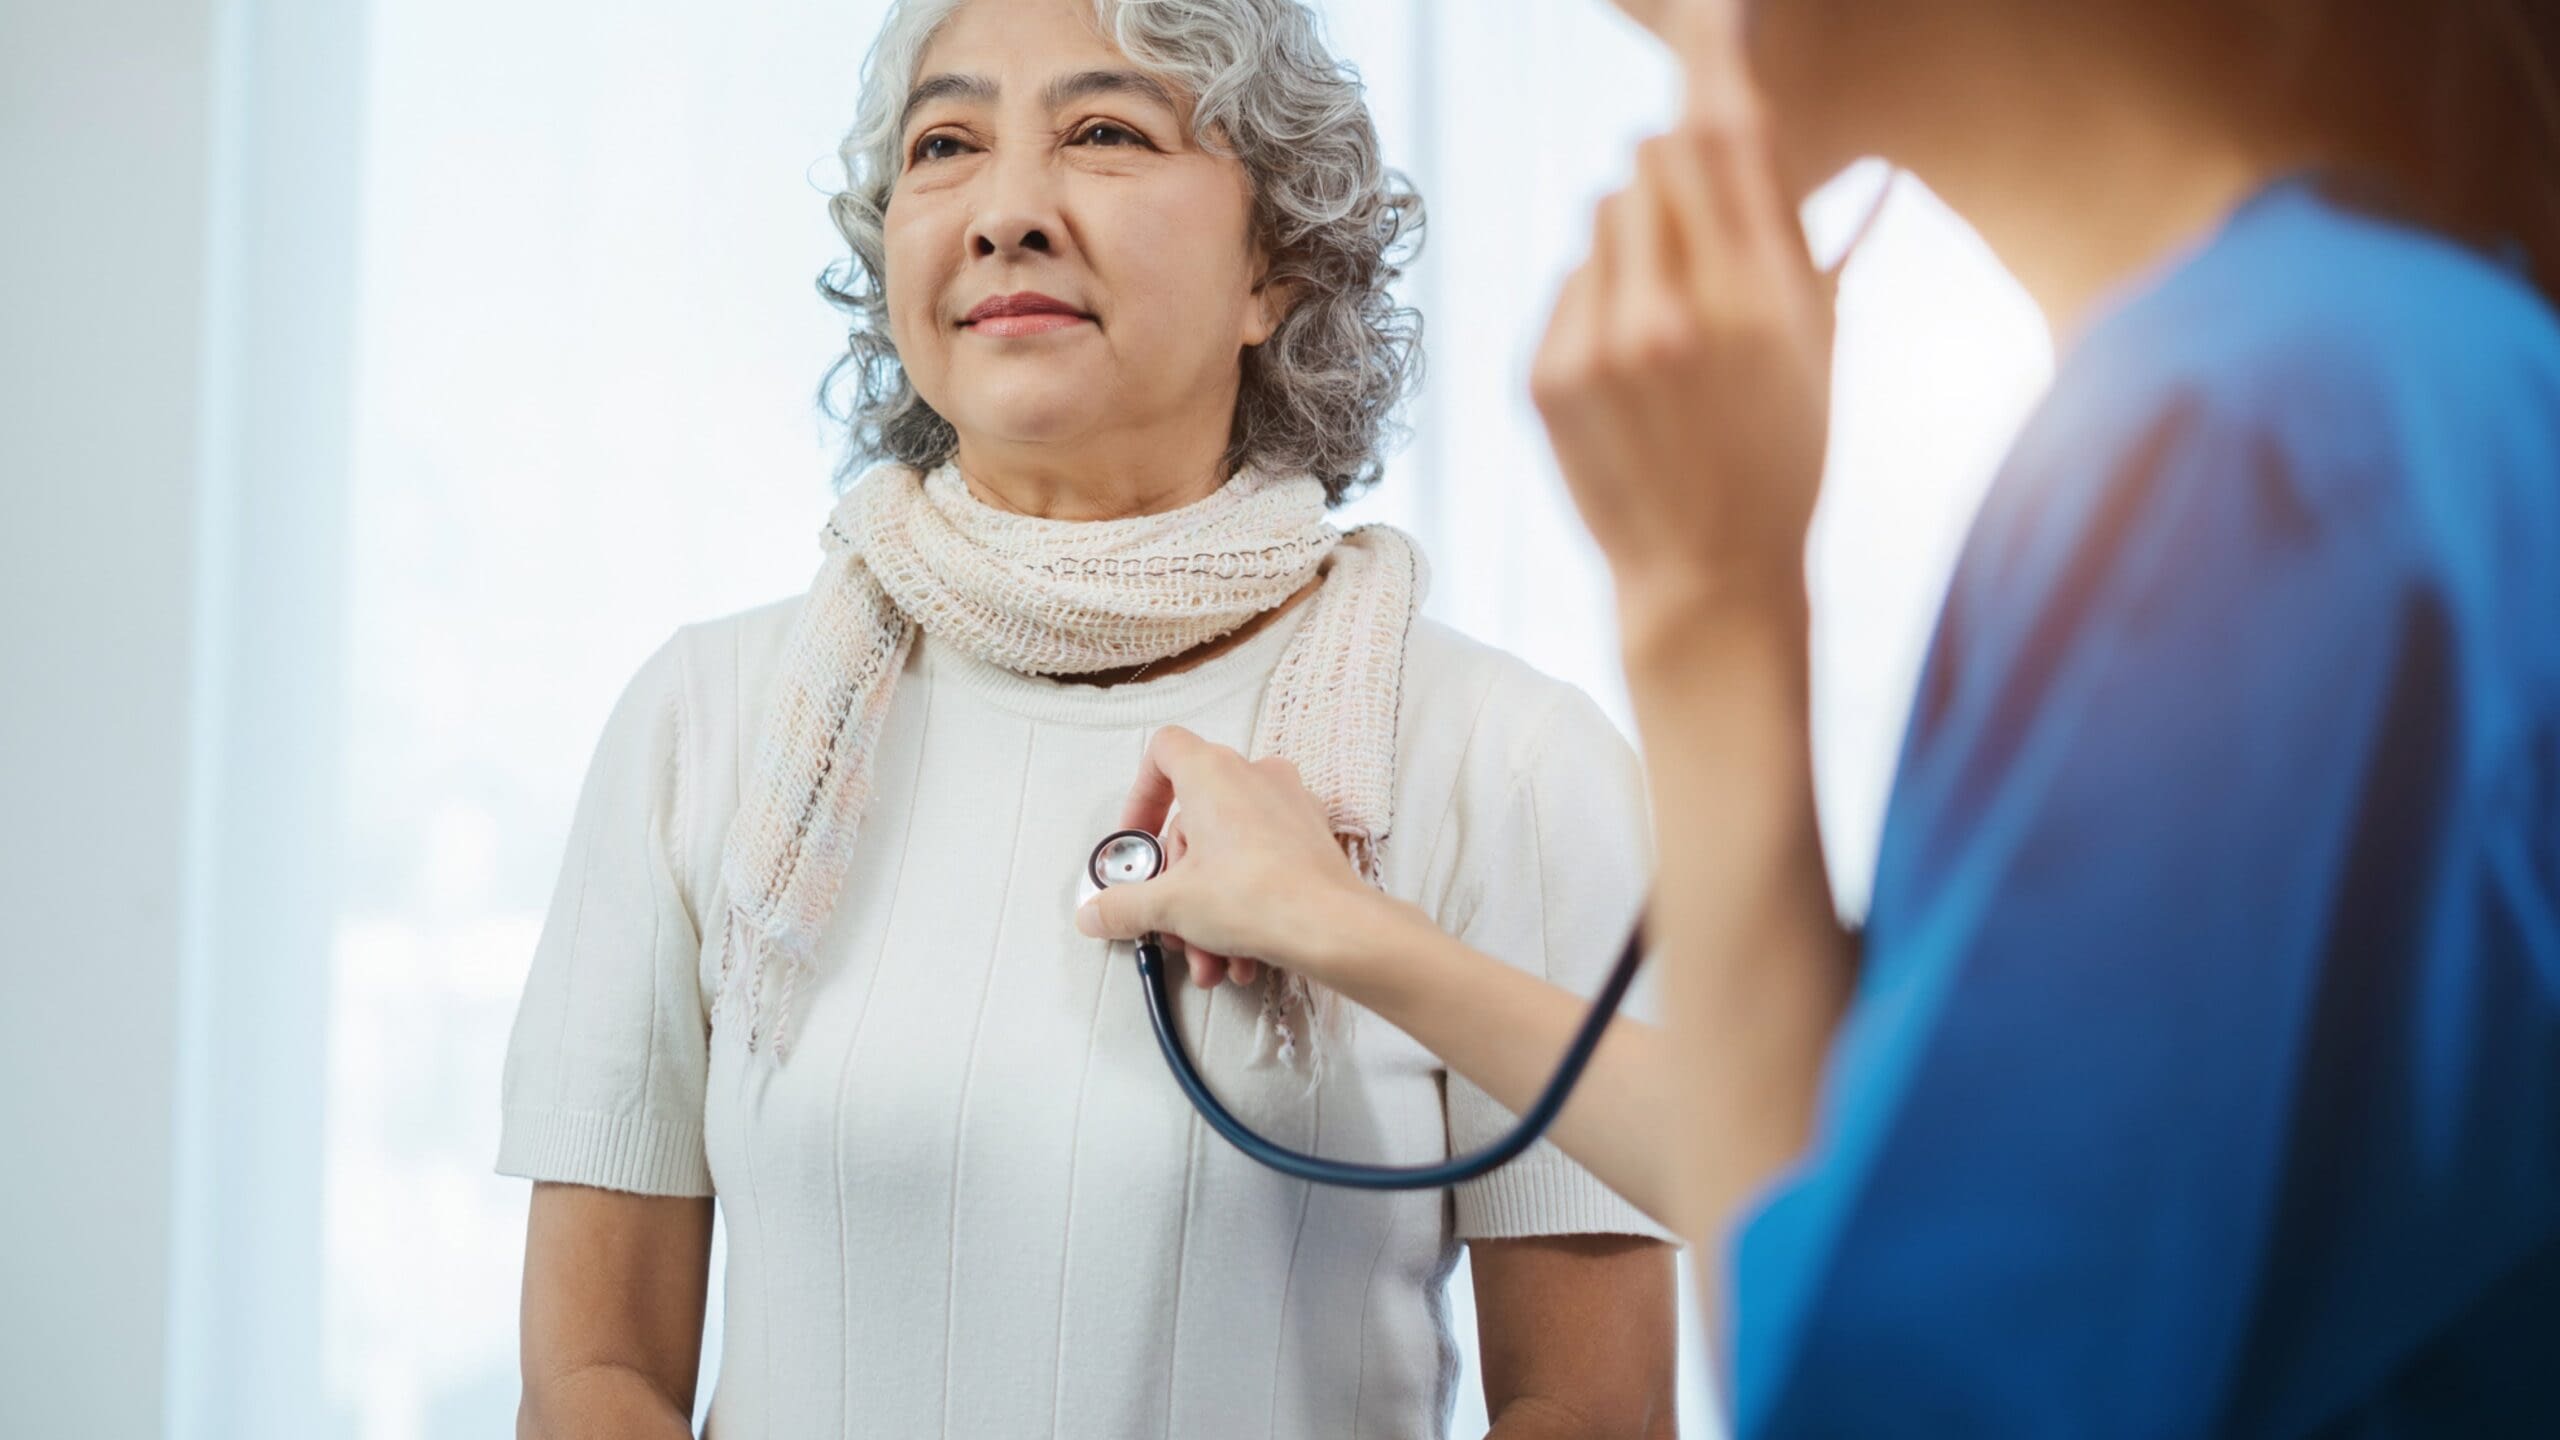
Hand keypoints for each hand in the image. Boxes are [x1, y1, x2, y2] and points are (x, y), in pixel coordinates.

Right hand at [1074, 726, 1402, 991]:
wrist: (1333, 927)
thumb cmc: (1261, 896)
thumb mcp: (1171, 906)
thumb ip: (1123, 906)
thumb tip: (1096, 913)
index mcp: (1212, 773)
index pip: (1163, 751)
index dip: (1141, 795)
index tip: (1138, 841)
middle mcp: (1253, 777)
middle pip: (1193, 823)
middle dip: (1178, 886)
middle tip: (1172, 924)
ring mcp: (1287, 805)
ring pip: (1227, 852)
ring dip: (1209, 910)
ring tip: (1210, 957)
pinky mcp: (1310, 837)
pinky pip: (1261, 863)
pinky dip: (1243, 906)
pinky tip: (1240, 956)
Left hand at [1532, 1, 1832, 636]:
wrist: (1705, 579)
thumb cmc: (1782, 460)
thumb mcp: (1819, 347)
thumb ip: (1797, 233)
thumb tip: (1760, 123)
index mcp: (1761, 302)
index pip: (1721, 135)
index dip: (1710, 67)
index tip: (1705, 18)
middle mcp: (1676, 313)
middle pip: (1650, 157)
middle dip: (1675, 175)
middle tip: (1701, 239)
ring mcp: (1600, 344)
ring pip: (1603, 213)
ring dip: (1633, 239)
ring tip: (1668, 320)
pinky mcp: (1547, 373)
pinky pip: (1567, 277)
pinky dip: (1595, 297)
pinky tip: (1627, 365)